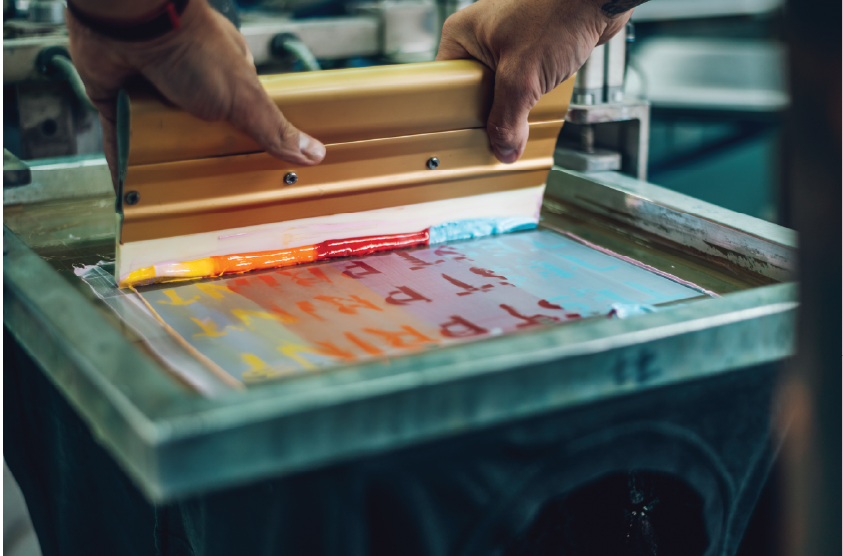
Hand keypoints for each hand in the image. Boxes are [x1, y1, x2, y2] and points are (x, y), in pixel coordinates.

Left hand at [66, 0, 325, 185]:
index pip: (238, 115)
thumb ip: (276, 131)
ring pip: (157, 136)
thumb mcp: (247, 98)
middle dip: (200, 156)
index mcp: (224, 76)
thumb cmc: (193, 48)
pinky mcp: (116, 98)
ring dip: (159, 161)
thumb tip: (316, 155)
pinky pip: (118, 137)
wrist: (132, 22)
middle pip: (197, 130)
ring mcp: (150, 89)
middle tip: (206, 190)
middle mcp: (186, 82)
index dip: (241, 141)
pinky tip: (125, 189)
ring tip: (166, 197)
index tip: (246, 172)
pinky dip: (121, 160)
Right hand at [436, 0, 631, 162]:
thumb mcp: (522, 77)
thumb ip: (508, 120)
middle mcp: (478, 38)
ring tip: (521, 118)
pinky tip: (538, 104)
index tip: (465, 138)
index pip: (444, 88)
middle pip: (472, 94)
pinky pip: (520, 84)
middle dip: (489, 117)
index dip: (456, 116)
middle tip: (496, 135)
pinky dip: (530, 98)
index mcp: (461, 36)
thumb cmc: (559, 11)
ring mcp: (504, 44)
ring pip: (499, 92)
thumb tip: (502, 149)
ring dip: (513, 109)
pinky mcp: (529, 50)